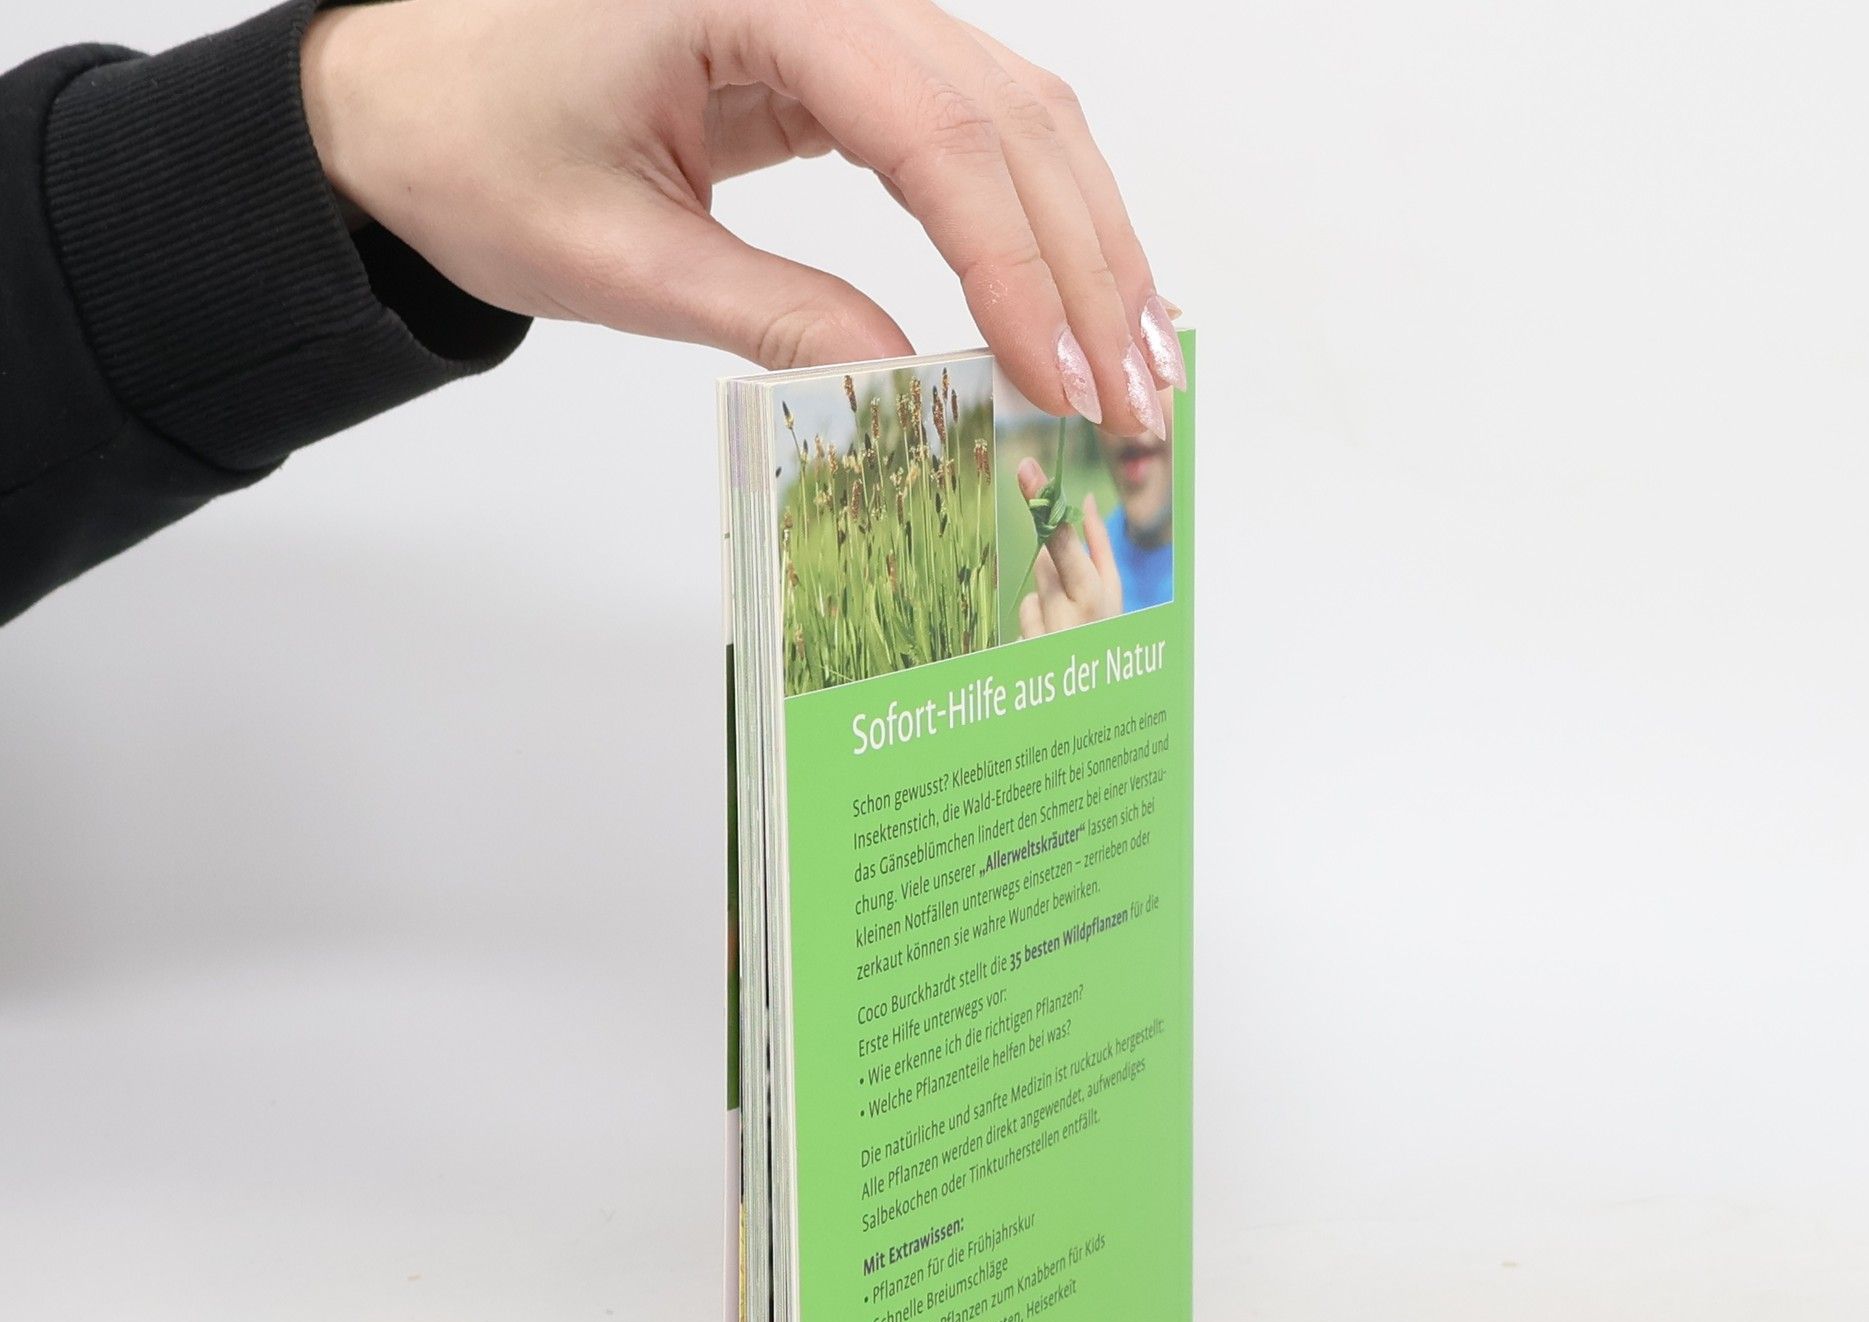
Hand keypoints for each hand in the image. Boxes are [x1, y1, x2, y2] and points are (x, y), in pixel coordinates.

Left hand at [299, 0, 1187, 425]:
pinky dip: (1029, 217)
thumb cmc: (467, 147)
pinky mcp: (837, 54)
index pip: (936, 135)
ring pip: (1012, 113)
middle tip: (1135, 396)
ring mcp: (840, 7)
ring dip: (1083, 240)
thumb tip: (912, 384)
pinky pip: (966, 127)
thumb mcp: (613, 255)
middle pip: (1008, 113)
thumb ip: (773, 316)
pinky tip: (1068, 294)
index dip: (1015, 270)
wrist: (395, 99)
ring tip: (1133, 360)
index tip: (1059, 385)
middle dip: (1084, 264)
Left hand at [1015, 459, 1121, 636]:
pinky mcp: (1032, 653)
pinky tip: (1054, 637)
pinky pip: (1027, 616)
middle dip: (1048, 534)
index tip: (1027, 472)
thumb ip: (1096, 545)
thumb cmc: (1107, 633)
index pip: (1068, 541)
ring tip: (1070, 618)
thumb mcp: (1111, 593)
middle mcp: (1077, 616)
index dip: (1046, 505)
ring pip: (1036, 588)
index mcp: (1101, 595)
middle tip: (1031, 479)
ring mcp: (1049, 636)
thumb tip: (1084, 497)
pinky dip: (1037, 620)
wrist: (1098, 697)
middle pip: (1048, 556)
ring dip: (1048, 593)